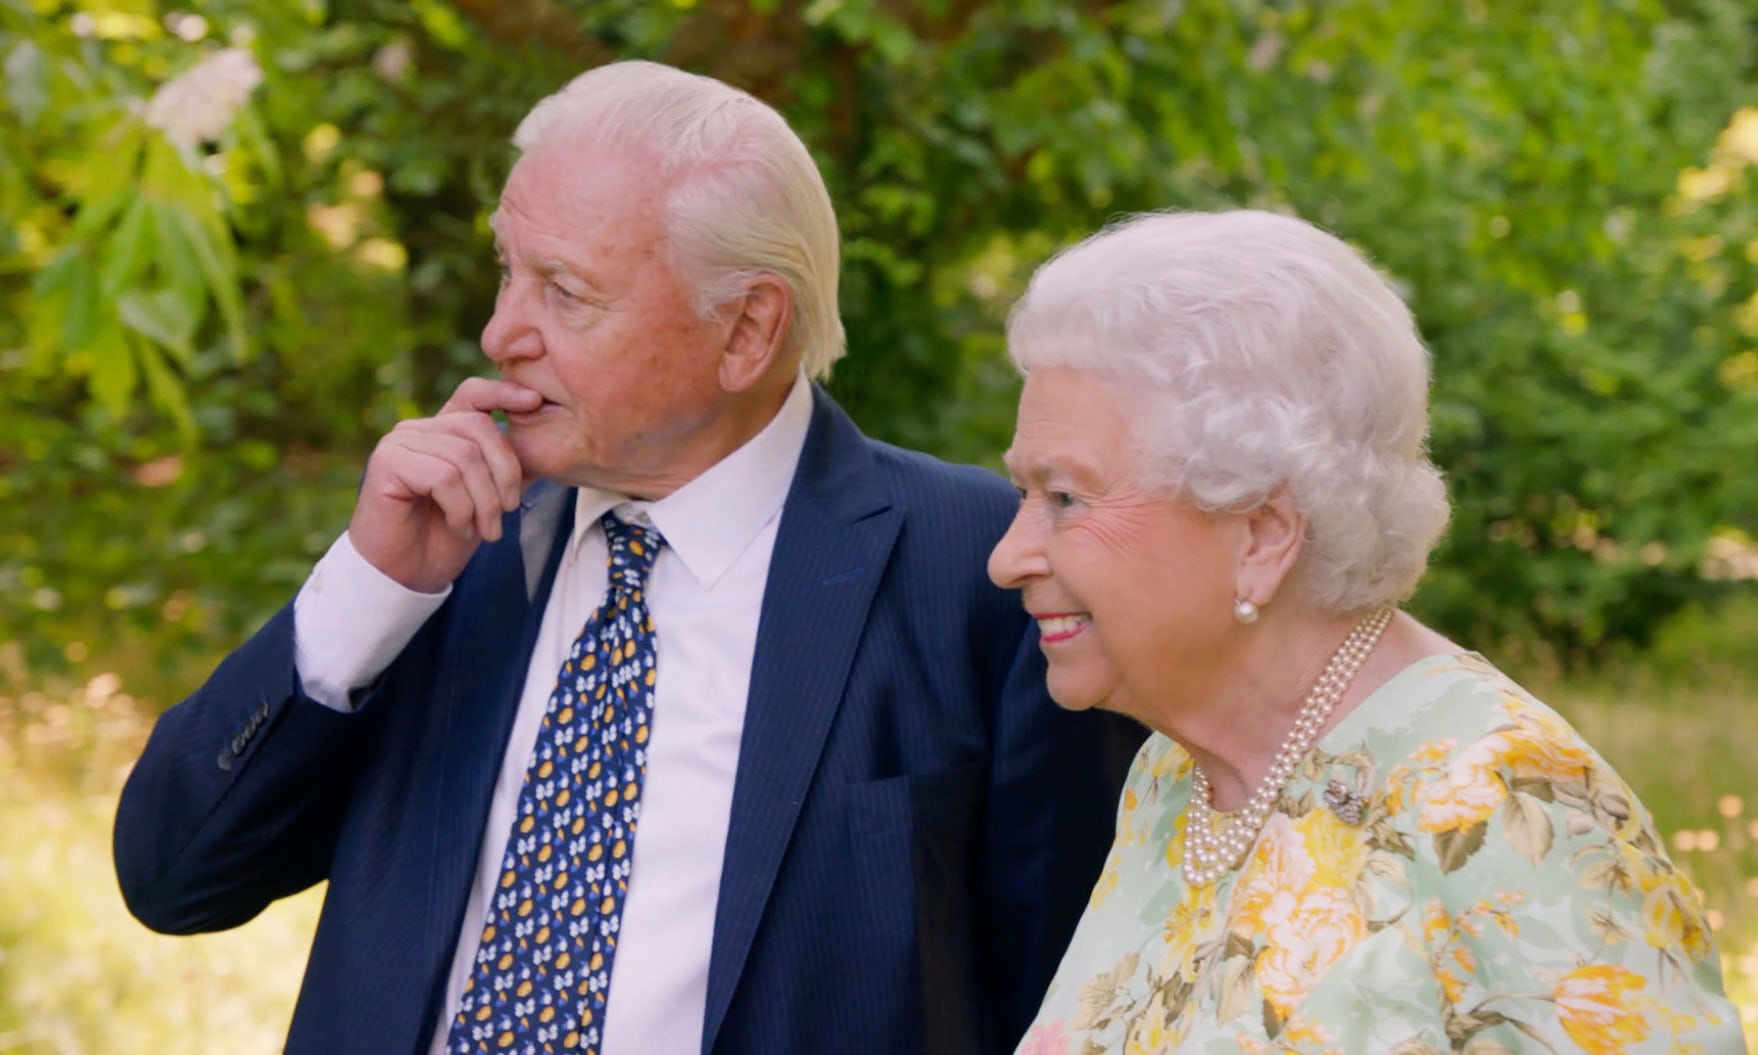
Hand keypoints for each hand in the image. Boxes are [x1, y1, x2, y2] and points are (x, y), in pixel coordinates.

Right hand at [347, 378, 543, 592]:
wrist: (406, 574)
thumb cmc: (445, 536)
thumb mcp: (489, 498)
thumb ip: (510, 470)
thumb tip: (548, 444)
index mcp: (441, 430)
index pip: (473, 394)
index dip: (504, 393)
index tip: (535, 402)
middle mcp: (417, 429)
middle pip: (479, 428)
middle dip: (505, 473)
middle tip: (508, 512)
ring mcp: (399, 443)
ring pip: (464, 456)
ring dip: (484, 501)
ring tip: (485, 530)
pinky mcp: (387, 463)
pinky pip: (444, 476)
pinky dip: (461, 509)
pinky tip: (459, 528)